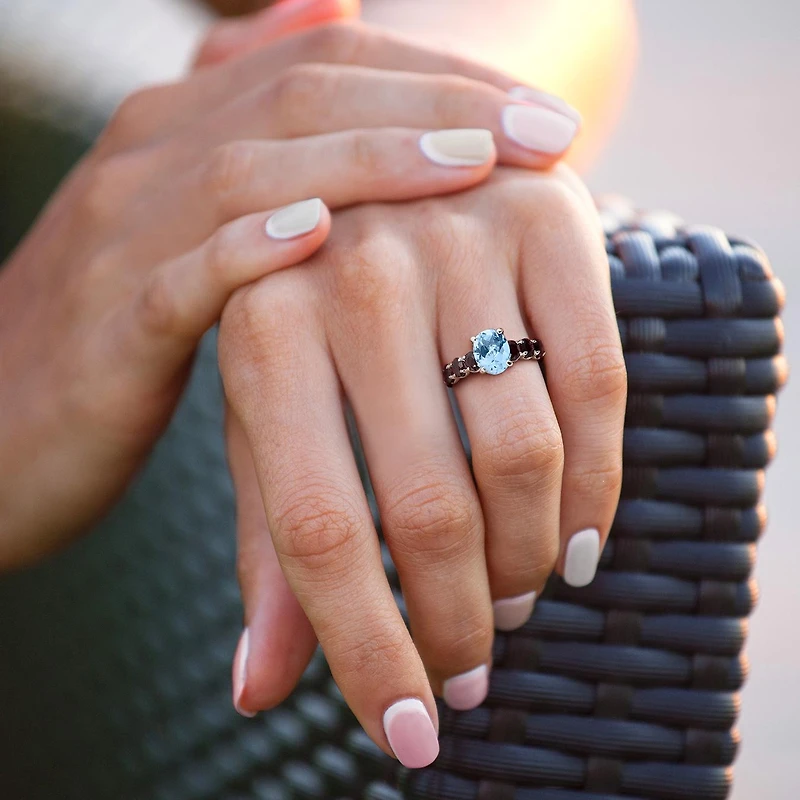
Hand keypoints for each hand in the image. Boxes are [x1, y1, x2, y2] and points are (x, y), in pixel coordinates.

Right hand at [0, 23, 580, 569]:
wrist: (0, 421)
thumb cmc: (119, 336)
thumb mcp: (192, 236)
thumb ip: (259, 153)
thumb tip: (332, 34)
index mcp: (186, 135)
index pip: (330, 66)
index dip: (443, 80)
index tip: (541, 118)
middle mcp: (152, 160)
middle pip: (306, 97)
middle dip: (437, 107)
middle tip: (548, 134)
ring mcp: (121, 238)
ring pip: (253, 168)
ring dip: (371, 162)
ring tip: (474, 166)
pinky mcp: (104, 328)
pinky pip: (181, 274)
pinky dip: (252, 248)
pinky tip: (323, 238)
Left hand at [219, 165, 625, 766]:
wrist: (401, 171)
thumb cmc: (323, 317)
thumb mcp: (274, 414)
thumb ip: (273, 542)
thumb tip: (259, 688)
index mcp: (263, 327)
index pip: (313, 529)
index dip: (366, 649)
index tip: (410, 733)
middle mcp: (356, 273)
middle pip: (427, 507)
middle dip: (460, 620)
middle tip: (470, 664)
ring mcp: (459, 236)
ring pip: (524, 454)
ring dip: (529, 560)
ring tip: (518, 593)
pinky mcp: (550, 218)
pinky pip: (599, 384)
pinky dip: (601, 483)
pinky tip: (582, 537)